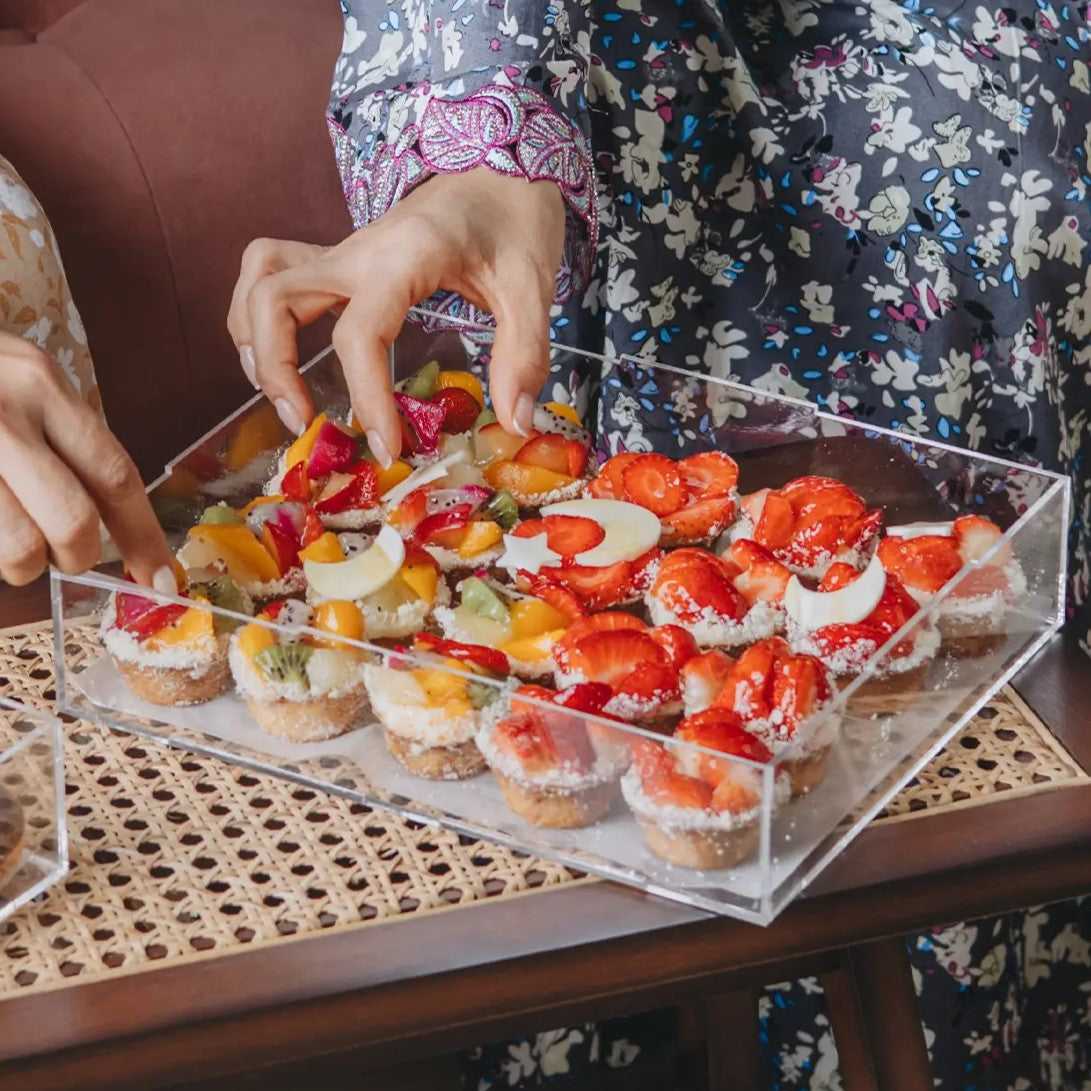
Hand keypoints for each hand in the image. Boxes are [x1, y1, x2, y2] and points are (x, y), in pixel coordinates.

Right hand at [0, 331, 173, 588]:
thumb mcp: (21, 383)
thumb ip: (65, 444)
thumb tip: (110, 527)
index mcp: (41, 386)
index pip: (114, 476)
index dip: (143, 537)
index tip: (160, 579)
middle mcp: (0, 413)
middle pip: (73, 524)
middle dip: (75, 557)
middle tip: (61, 554)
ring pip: (17, 549)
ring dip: (18, 563)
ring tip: (7, 540)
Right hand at [227, 168, 564, 465]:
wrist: (502, 162)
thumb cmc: (515, 217)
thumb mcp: (534, 286)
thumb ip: (524, 355)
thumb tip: (515, 424)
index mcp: (405, 256)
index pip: (360, 333)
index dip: (366, 397)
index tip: (386, 447)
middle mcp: (358, 251)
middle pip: (274, 297)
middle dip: (275, 369)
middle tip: (305, 424)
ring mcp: (343, 252)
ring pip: (260, 282)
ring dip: (256, 343)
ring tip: (286, 399)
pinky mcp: (340, 260)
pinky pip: (274, 276)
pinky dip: (262, 319)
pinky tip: (284, 359)